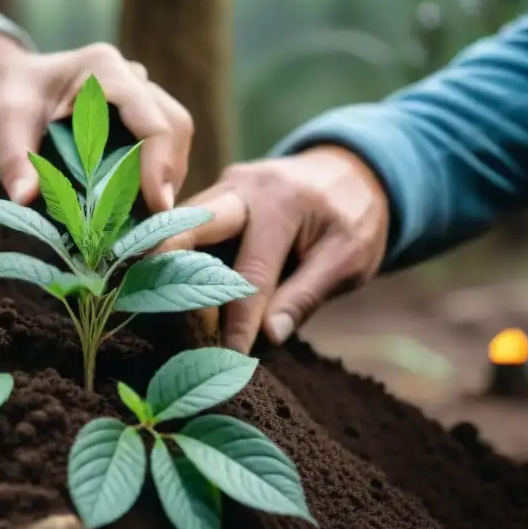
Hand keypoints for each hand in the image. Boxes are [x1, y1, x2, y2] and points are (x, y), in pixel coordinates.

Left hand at [0, 34, 193, 211]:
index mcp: (104, 70)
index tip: (158, 207)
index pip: (151, 120)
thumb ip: (14, 162)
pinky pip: (162, 139)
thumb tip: (24, 198)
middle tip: (155, 220)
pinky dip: (157, 171)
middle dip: (168, 174)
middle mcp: (130, 75)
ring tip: (148, 216)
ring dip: (167, 175)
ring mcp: (138, 90)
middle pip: (174, 125)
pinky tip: (140, 203)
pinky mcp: (137, 110)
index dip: (160, 165)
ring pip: (175, 132)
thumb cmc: (4, 98)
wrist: (4, 82)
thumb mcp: (2, 127)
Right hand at [157, 147, 389, 352]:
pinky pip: (189, 230)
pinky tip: (185, 296)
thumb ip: (306, 295)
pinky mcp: (212, 197)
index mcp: (282, 204)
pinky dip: (184, 262)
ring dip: (175, 272)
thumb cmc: (354, 218)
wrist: (349, 171)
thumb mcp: (348, 258)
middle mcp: (242, 188)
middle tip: (174, 319)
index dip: (238, 320)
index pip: (251, 272)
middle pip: (189, 228)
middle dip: (173, 272)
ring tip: (182, 318)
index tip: (230, 357)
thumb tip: (268, 338)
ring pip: (181, 229)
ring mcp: (221, 188)